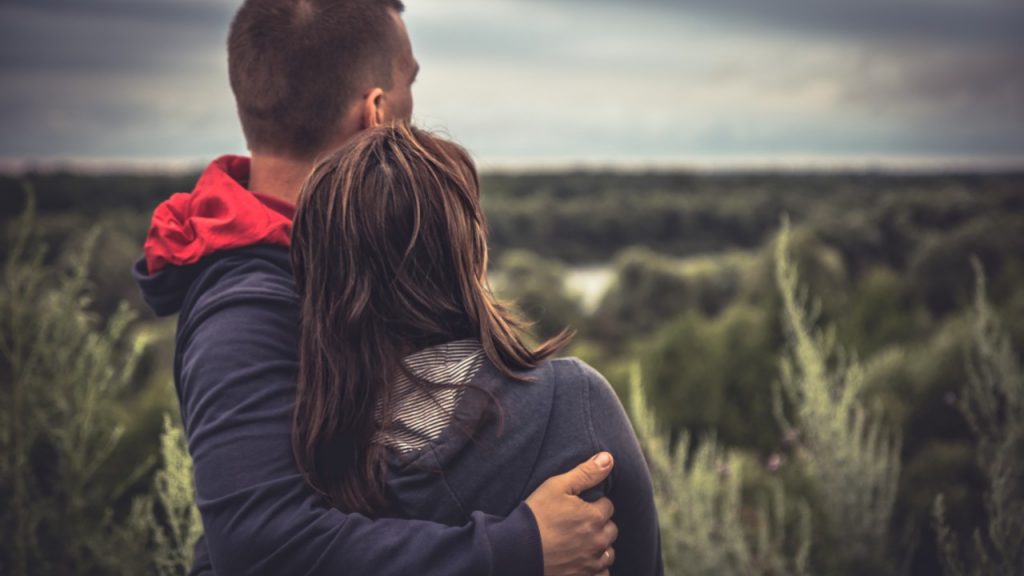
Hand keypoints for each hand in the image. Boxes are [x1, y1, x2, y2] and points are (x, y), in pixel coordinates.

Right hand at [526, 452, 617, 575]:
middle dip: (600, 524)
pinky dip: (598, 569)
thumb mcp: (557, 486)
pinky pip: (602, 574)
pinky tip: (584, 562)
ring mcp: (591, 563)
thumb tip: (609, 458)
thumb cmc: (535, 516)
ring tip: (582, 542)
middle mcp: (598, 541)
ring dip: (600, 546)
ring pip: (608, 553)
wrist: (516, 550)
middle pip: (611, 529)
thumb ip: (586, 472)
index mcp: (594, 517)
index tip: (579, 505)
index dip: (593, 503)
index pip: (607, 505)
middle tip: (579, 523)